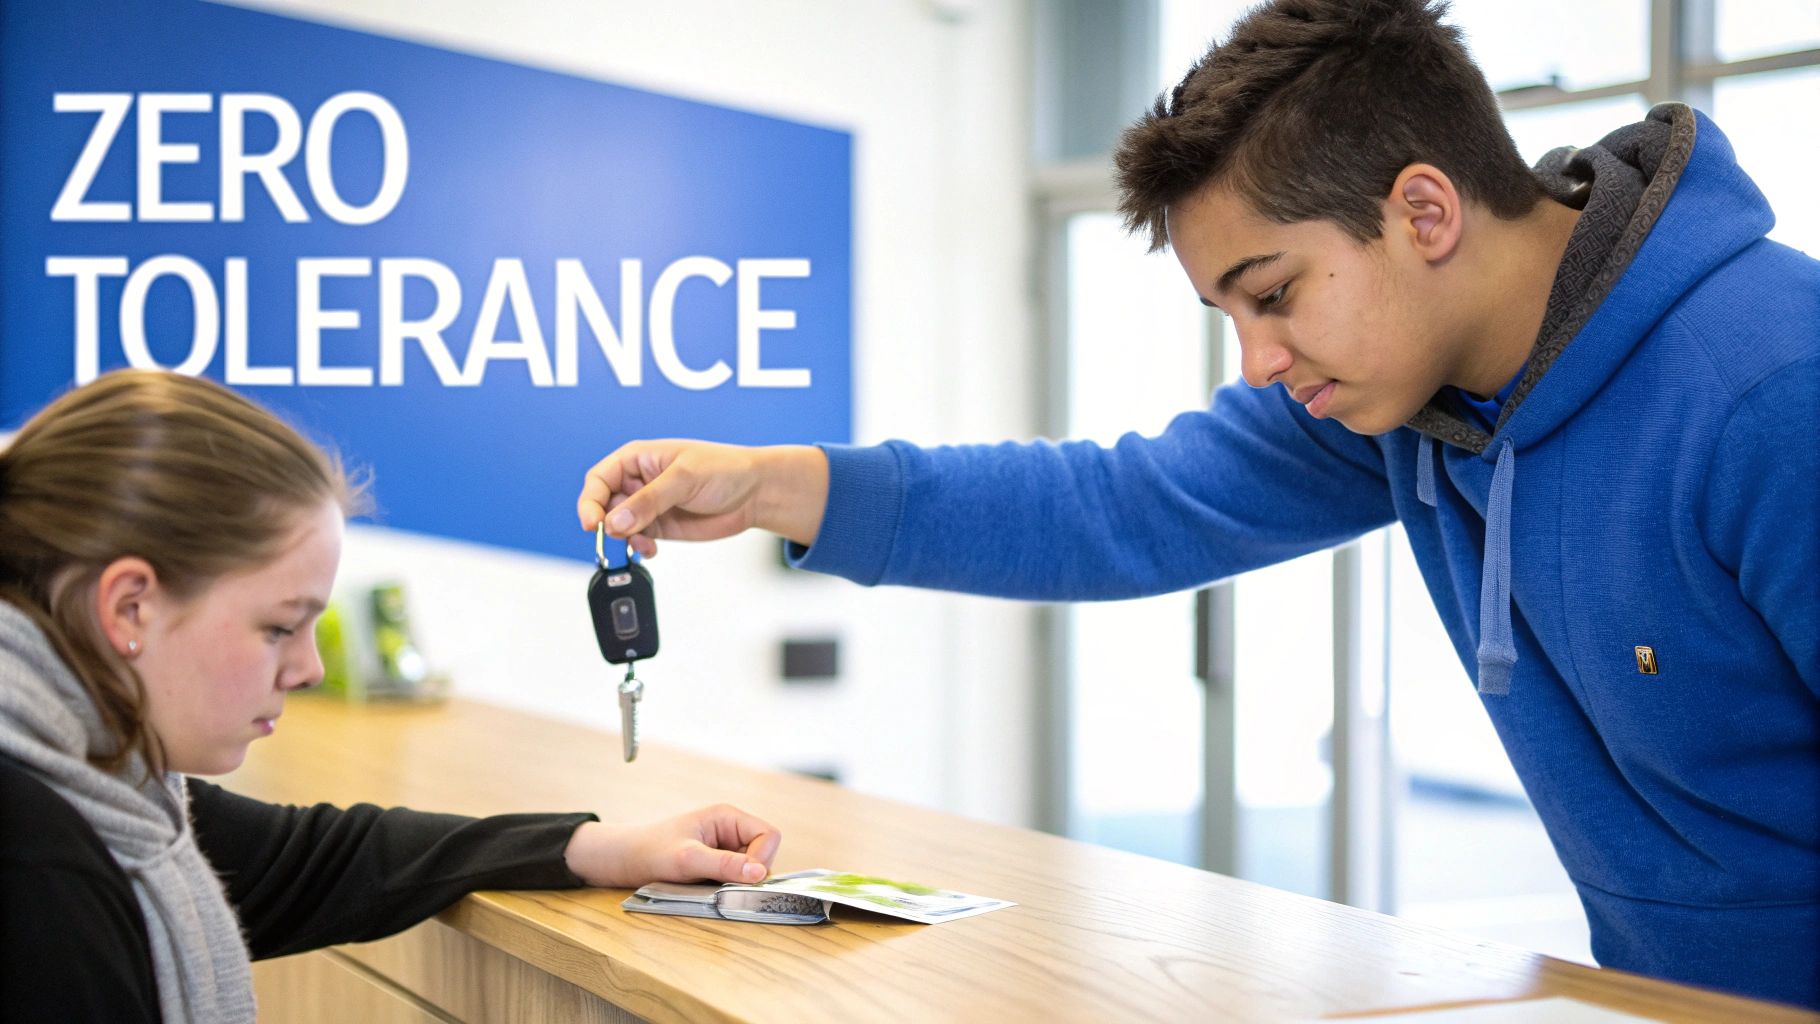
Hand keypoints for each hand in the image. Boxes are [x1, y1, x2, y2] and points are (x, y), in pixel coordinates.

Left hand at [563, 804, 782, 887]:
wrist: (622, 860)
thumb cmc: (650, 851)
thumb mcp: (687, 859)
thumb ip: (725, 865)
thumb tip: (760, 873)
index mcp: (727, 817)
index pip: (769, 835)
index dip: (762, 858)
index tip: (743, 878)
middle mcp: (729, 830)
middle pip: (764, 853)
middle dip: (749, 872)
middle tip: (720, 882)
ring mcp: (723, 847)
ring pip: (750, 869)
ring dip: (736, 881)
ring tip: (707, 883)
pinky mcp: (715, 863)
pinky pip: (735, 877)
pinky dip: (726, 886)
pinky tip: (705, 886)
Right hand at [577, 440, 827, 556]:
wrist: (756, 493)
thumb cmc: (725, 469)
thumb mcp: (684, 479)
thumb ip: (648, 501)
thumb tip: (615, 520)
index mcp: (638, 458)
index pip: (599, 478)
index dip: (591, 500)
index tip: (593, 522)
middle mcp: (639, 481)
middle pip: (604, 504)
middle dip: (606, 523)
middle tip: (619, 536)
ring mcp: (648, 505)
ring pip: (618, 525)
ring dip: (624, 538)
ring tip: (644, 543)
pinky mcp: (660, 525)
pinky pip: (636, 538)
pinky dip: (638, 547)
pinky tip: (650, 549)